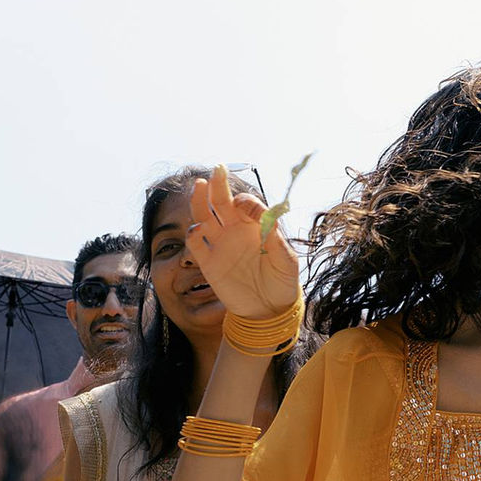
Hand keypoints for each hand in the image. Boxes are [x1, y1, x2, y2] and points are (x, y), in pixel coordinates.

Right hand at [187, 164, 300, 318]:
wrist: (269, 311)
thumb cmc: (282, 282)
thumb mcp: (286, 260)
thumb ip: (276, 238)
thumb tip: (264, 215)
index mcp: (256, 227)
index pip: (246, 204)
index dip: (246, 201)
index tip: (246, 207)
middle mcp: (236, 231)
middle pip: (222, 203)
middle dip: (219, 186)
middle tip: (218, 169)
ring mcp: (220, 245)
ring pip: (204, 217)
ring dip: (200, 201)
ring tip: (201, 185)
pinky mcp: (209, 263)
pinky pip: (196, 244)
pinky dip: (194, 234)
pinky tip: (199, 229)